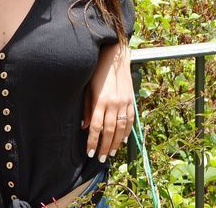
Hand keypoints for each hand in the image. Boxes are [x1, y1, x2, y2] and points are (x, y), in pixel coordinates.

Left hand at [82, 43, 132, 159]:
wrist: (115, 58)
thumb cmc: (97, 73)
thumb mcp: (88, 90)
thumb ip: (86, 109)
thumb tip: (84, 127)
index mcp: (101, 101)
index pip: (95, 127)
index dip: (92, 141)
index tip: (89, 152)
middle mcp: (114, 103)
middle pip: (109, 131)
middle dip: (104, 146)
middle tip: (100, 158)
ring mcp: (124, 102)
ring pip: (121, 128)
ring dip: (116, 142)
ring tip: (111, 152)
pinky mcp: (131, 100)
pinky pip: (130, 119)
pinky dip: (127, 131)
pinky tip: (123, 139)